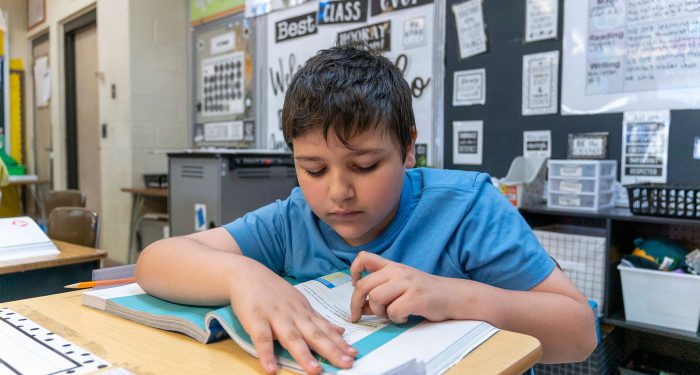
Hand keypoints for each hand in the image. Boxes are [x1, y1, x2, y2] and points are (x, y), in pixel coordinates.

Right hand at [228, 262, 357, 373]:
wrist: (246, 274)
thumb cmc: (273, 292)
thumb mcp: (300, 303)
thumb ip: (317, 319)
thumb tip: (340, 331)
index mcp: (304, 312)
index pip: (325, 329)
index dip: (340, 343)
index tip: (354, 354)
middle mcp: (294, 315)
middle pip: (314, 335)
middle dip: (331, 350)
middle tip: (347, 363)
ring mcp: (275, 316)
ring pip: (291, 337)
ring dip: (304, 355)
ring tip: (315, 371)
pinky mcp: (255, 319)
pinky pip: (262, 338)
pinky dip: (266, 354)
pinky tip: (271, 369)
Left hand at [349, 251, 452, 323]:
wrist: (452, 296)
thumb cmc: (424, 293)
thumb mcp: (401, 286)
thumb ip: (381, 294)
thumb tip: (361, 307)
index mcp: (392, 266)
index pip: (364, 258)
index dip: (354, 270)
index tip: (353, 283)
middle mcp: (398, 271)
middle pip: (364, 285)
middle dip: (356, 303)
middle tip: (356, 316)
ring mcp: (407, 283)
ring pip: (376, 298)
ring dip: (379, 312)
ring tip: (391, 314)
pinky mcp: (416, 297)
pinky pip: (393, 311)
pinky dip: (396, 319)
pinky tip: (404, 317)